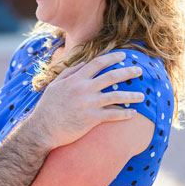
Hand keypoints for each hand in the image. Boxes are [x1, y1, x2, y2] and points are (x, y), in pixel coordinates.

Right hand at [29, 51, 144, 148]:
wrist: (42, 129)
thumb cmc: (48, 107)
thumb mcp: (56, 85)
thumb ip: (70, 73)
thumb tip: (84, 63)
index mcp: (75, 79)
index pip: (97, 63)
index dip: (112, 58)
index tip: (124, 55)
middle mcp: (83, 89)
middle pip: (111, 77)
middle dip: (127, 72)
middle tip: (140, 70)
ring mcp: (88, 104)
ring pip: (116, 97)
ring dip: (131, 95)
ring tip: (143, 96)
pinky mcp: (91, 119)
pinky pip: (112, 115)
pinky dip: (124, 114)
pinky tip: (134, 113)